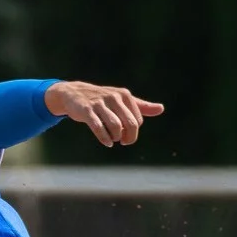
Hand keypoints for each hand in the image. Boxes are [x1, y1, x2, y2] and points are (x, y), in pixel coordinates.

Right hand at [45, 81, 164, 146]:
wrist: (74, 94)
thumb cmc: (101, 100)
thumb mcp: (122, 101)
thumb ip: (141, 106)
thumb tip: (161, 109)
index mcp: (124, 95)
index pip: (137, 120)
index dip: (133, 131)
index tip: (125, 135)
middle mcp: (113, 97)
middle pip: (129, 123)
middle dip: (129, 137)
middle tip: (124, 142)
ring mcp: (99, 104)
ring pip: (115, 126)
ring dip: (116, 137)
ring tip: (113, 140)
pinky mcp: (86, 110)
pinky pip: (98, 127)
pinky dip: (104, 138)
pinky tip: (107, 143)